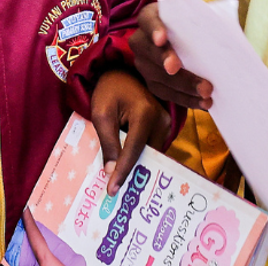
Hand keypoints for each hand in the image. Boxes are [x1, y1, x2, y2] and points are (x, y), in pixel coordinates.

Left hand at [89, 69, 170, 192]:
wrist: (121, 74)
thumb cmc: (108, 92)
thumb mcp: (101, 115)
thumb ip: (107, 142)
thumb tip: (112, 171)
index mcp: (144, 113)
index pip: (134, 150)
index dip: (123, 172)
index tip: (112, 190)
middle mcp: (161, 120)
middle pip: (147, 155)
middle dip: (133, 174)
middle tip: (117, 193)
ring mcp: (166, 123)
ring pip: (152, 154)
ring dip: (138, 167)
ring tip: (122, 184)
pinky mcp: (165, 126)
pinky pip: (153, 147)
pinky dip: (141, 158)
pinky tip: (130, 169)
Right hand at [130, 2, 212, 109]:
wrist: (189, 39)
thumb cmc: (195, 25)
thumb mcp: (199, 16)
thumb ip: (205, 20)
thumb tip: (226, 33)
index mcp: (151, 17)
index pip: (148, 20)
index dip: (154, 29)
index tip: (162, 39)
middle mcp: (141, 40)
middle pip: (151, 51)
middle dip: (166, 61)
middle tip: (178, 69)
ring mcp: (144, 63)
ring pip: (158, 76)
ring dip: (183, 86)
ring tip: (205, 91)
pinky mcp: (151, 82)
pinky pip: (165, 93)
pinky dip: (186, 98)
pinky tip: (203, 102)